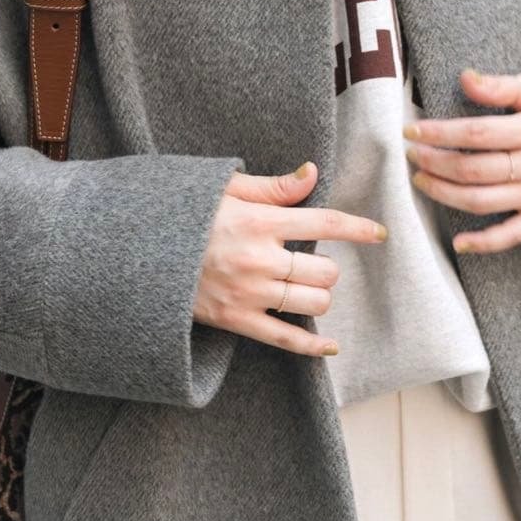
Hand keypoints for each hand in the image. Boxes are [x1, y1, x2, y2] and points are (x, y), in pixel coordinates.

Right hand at [194, 161, 387, 356]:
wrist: (141, 252)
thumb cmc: (186, 215)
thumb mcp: (226, 189)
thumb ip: (274, 187)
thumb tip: (313, 173)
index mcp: (260, 222)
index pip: (325, 224)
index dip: (358, 229)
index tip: (379, 234)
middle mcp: (260, 259)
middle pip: (324, 271)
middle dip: (327, 266)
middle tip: (310, 261)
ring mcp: (250, 293)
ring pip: (312, 302)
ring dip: (318, 294)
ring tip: (303, 286)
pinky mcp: (236, 320)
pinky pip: (285, 339)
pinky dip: (313, 346)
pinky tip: (331, 347)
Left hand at [404, 68, 520, 254]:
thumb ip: (501, 87)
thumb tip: (465, 77)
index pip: (477, 134)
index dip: (440, 133)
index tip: (413, 131)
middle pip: (474, 170)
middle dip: (435, 163)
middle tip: (412, 155)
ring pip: (482, 202)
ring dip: (444, 194)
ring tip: (421, 181)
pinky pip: (510, 236)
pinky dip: (483, 243)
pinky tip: (458, 242)